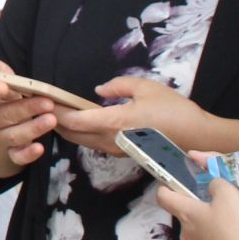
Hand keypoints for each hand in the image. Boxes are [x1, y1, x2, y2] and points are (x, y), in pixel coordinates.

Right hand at [0, 61, 57, 169]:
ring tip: (51, 120)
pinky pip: (17, 156)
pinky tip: (40, 148)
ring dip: (33, 128)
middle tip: (47, 102)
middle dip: (26, 109)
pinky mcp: (9, 150)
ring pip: (13, 136)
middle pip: (3, 116)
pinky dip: (28, 155)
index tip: (3, 87)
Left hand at [53, 74, 223, 156]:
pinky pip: (94, 144)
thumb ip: (119, 86)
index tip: (44, 100)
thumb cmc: (174, 110)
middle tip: (42, 106)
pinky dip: (81, 134)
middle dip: (56, 121)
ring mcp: (117, 150)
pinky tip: (77, 124)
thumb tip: (99, 89)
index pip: (77, 120)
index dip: (58, 112)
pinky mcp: (123, 153)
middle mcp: (111, 141)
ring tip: (54, 114)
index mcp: (115, 123)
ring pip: (83, 142)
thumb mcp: (146, 88)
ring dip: (67, 130)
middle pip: (74, 135)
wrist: (196, 138)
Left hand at [154, 163, 238, 239]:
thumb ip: (218, 185)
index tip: (171, 186)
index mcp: (187, 214)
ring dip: (217, 234)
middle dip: (205, 215)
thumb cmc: (233, 227)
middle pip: (189, 219)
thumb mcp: (229, 195)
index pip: (164, 197)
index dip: (165, 189)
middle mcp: (185, 235)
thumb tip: (212, 187)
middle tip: (227, 214)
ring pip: (203, 238)